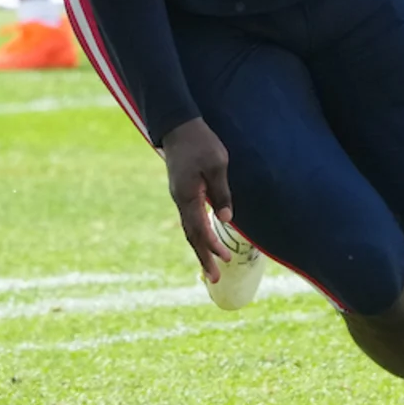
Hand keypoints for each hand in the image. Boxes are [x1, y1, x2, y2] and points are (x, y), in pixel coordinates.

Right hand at [160, 119, 234, 281]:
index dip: (211, 247)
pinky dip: (197, 233)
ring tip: (210, 266)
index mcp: (188, 196)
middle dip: (203, 257)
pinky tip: (205, 239)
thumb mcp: (217, 165)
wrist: (178, 125)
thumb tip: (225, 219)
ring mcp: (179, 196)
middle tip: (214, 279)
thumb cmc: (200, 143)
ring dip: (200, 247)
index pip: (199, 229)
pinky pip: (189, 218)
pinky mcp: (182, 191)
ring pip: (189, 228)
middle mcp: (180, 200)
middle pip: (191, 235)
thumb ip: (221, 192)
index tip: (224, 260)